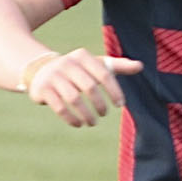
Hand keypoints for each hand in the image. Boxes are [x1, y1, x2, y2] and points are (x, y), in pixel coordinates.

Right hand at [25, 49, 143, 127]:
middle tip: (104, 114)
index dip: (115, 91)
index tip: (120, 105)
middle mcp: (67, 64)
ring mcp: (53, 76)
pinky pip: (59, 107)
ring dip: (86, 115)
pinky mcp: (43, 89)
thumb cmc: (77, 69)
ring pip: (74, 99)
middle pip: (89, 87)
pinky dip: (71, 118)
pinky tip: (79, 124)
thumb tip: (140, 66)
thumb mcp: (96, 64)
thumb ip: (117, 66)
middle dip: (100, 104)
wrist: (41, 69)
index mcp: (83, 56)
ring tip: (92, 123)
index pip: (104, 74)